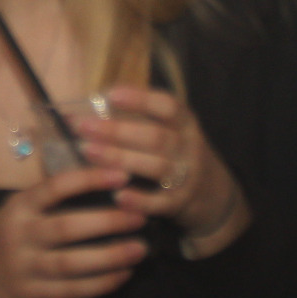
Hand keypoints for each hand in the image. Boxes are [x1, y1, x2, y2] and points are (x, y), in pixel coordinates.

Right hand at [0, 166, 146, 297]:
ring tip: (140, 249)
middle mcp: (19, 234)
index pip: (55, 187)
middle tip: (140, 216)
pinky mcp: (30, 294)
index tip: (122, 175)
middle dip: (108, 221)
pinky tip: (122, 276)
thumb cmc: (0, 235)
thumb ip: (50, 199)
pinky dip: (98, 285)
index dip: (90, 179)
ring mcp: (24, 267)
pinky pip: (69, 291)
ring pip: (71, 263)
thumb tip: (101, 182)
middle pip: (67, 227)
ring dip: (110, 257)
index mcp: (19, 206)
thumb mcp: (16, 209)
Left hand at [73, 86, 248, 257]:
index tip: (110, 94)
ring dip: (120, 158)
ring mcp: (187, 175)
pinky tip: (117, 196)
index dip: (140, 99)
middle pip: (155, 136)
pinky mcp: (181, 203)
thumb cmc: (175, 153)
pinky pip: (160, 202)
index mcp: (184, 122)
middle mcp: (189, 146)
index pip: (167, 105)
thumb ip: (136, 119)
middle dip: (117, 131)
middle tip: (83, 126)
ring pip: (156, 166)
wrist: (213, 194)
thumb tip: (84, 107)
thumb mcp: (169, 131)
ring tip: (88, 152)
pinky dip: (139, 199)